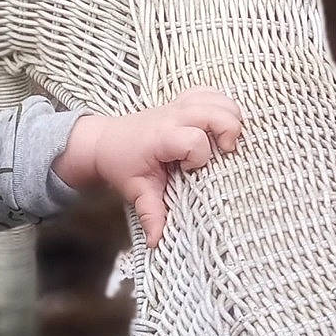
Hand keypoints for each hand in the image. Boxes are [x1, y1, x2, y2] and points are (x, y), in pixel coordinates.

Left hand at [55, 87, 242, 247]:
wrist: (104, 141)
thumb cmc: (122, 164)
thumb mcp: (136, 190)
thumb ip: (151, 213)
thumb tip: (157, 242)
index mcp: (162, 138)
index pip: (194, 141)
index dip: (198, 157)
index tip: (187, 170)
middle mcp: (173, 117)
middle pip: (215, 112)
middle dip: (228, 131)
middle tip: (224, 152)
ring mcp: (179, 106)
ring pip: (218, 99)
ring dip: (230, 117)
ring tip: (225, 139)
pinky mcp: (182, 101)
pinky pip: (210, 92)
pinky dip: (221, 103)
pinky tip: (218, 123)